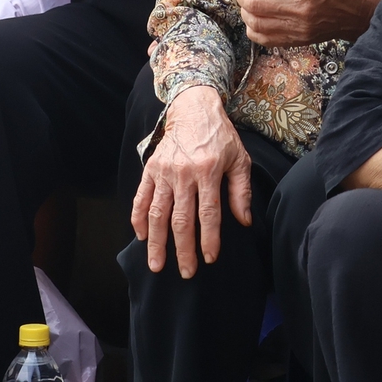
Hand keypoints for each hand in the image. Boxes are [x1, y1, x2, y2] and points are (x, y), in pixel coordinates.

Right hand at [130, 86, 252, 277]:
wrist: (193, 108)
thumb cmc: (220, 136)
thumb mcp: (240, 159)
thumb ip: (240, 191)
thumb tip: (243, 221)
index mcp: (209, 171)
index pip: (208, 213)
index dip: (209, 239)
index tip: (209, 259)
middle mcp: (184, 173)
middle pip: (181, 220)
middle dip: (183, 250)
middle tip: (186, 272)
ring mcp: (164, 172)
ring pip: (157, 213)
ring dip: (156, 242)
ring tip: (156, 264)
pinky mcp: (150, 169)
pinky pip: (141, 197)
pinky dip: (138, 218)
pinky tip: (140, 236)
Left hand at [234, 0, 381, 45]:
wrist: (359, 14)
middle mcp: (300, 11)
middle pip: (255, 4)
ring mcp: (297, 29)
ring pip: (255, 23)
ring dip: (245, 10)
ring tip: (249, 0)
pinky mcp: (296, 41)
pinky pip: (264, 39)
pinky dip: (253, 28)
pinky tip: (256, 17)